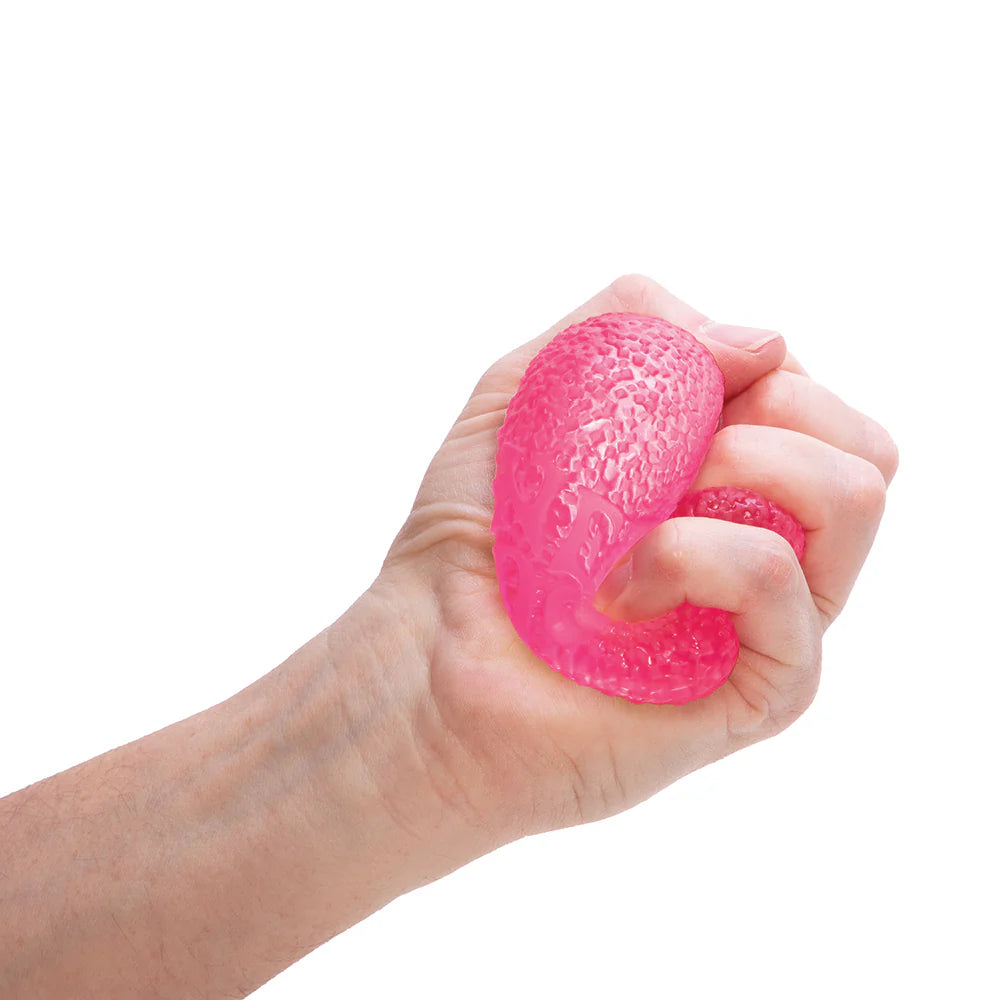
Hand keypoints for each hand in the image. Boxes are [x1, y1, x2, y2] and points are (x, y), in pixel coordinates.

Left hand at [382, 274, 897, 835]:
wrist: (425, 650)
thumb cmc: (477, 528)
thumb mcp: (531, 386)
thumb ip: (632, 327)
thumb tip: (766, 343)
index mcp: (729, 479)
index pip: (813, 400)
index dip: (756, 372)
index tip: (667, 396)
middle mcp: (764, 544)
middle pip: (865, 446)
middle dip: (777, 409)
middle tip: (679, 453)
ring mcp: (767, 620)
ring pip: (855, 498)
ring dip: (749, 465)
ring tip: (650, 513)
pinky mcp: (756, 689)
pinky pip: (785, 591)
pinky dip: (699, 558)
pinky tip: (619, 592)